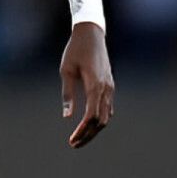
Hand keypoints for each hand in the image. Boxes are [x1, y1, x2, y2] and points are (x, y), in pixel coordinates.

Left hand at [60, 21, 113, 147]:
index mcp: (95, 84)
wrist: (91, 33)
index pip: (92, 116)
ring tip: (79, 137)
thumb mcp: (66, 70)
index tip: (72, 139)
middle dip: (88, 135)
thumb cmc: (75, 50)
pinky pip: (108, 108)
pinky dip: (99, 119)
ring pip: (106, 116)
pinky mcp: (110, 85)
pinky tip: (89, 124)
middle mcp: (106, 88)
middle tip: (74, 144)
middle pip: (101, 121)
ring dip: (94, 129)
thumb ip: (67, 94)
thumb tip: (67, 117)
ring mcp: (110, 87)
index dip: (83, 130)